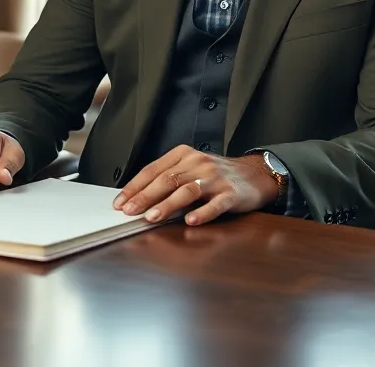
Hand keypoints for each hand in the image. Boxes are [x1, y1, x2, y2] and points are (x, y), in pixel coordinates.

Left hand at [112, 145, 278, 226]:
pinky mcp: (231, 193)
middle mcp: (198, 163)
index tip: (119, 202)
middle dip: (144, 197)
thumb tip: (137, 198)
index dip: (135, 186)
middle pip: (167, 179)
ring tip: (152, 217)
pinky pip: (215, 204)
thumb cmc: (216, 175)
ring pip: (187, 190)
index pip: (153, 170)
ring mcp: (215, 178)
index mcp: (184, 154)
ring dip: (167, 205)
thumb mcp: (190, 168)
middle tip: (129, 211)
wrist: (255, 174)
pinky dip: (202, 213)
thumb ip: (168, 178)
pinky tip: (191, 221)